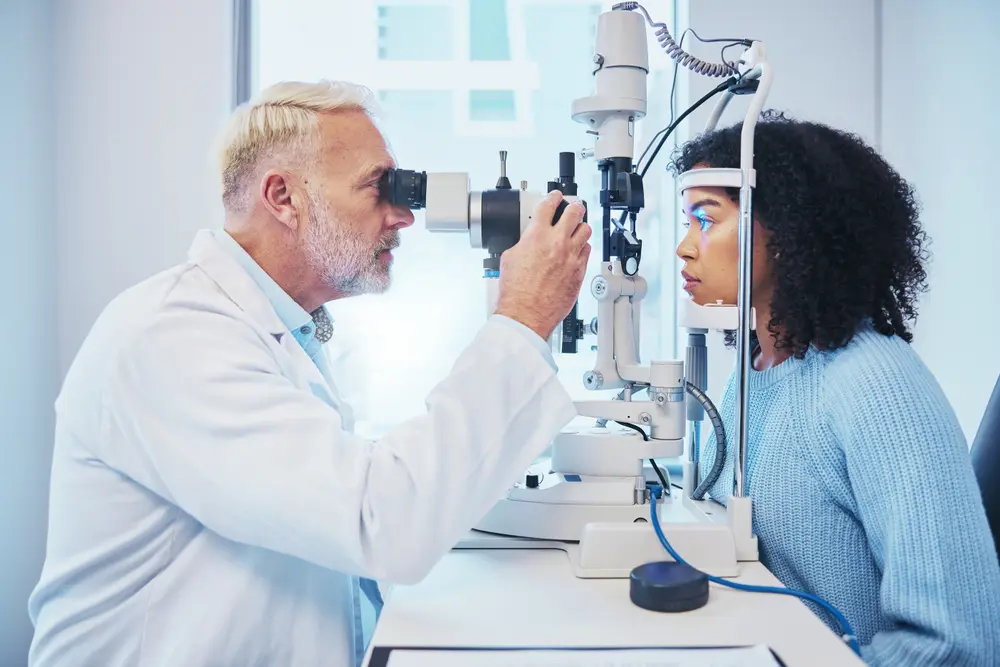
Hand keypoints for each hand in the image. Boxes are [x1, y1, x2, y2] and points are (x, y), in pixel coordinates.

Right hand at [494, 190, 591, 339]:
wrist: (526, 314)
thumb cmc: (516, 292)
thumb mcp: (509, 258)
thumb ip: (523, 243)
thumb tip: (528, 240)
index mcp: (536, 236)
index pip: (549, 205)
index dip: (553, 196)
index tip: (555, 196)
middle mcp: (557, 243)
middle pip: (574, 211)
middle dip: (574, 205)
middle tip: (573, 206)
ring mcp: (571, 256)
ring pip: (585, 230)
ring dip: (581, 226)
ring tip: (577, 227)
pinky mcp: (579, 271)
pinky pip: (588, 251)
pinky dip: (583, 247)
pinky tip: (578, 249)